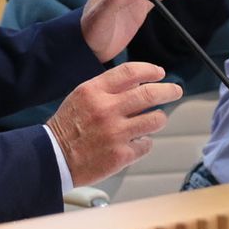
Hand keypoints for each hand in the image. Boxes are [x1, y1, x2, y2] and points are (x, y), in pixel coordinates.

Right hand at [47, 62, 182, 185]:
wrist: (53, 158)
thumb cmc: (69, 126)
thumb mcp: (82, 97)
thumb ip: (108, 88)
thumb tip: (140, 82)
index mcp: (95, 91)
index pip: (131, 72)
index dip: (150, 71)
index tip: (160, 73)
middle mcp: (106, 110)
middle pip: (150, 94)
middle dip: (169, 90)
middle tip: (175, 90)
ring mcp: (115, 133)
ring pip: (155, 119)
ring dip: (158, 118)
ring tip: (154, 120)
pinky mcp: (120, 155)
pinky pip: (146, 144)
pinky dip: (144, 142)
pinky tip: (135, 142)